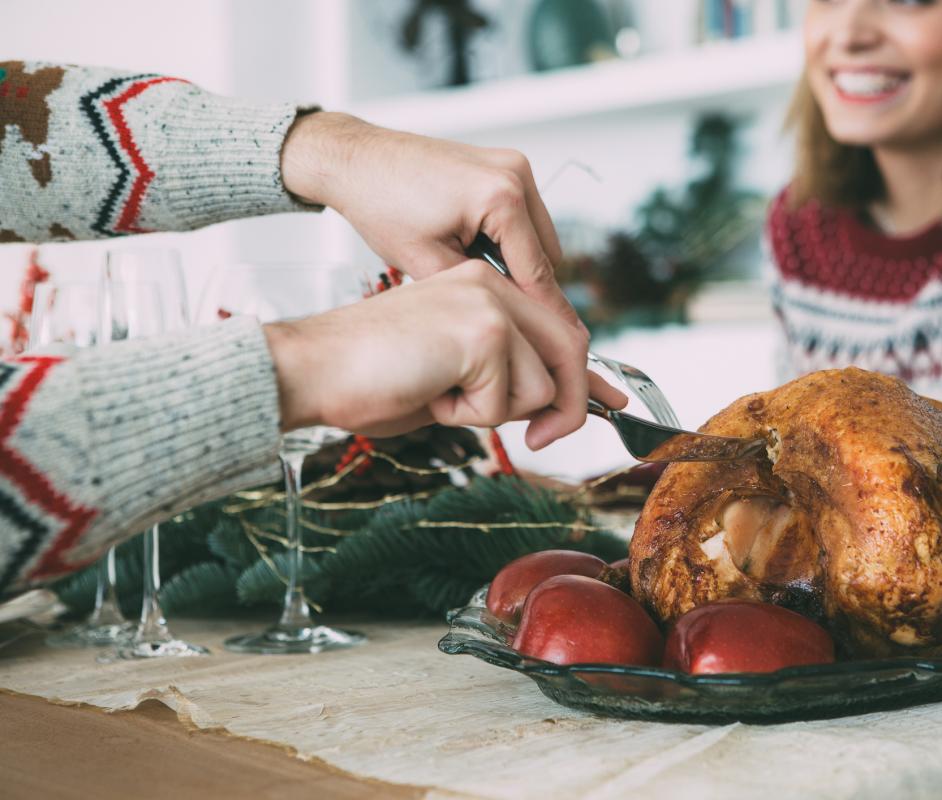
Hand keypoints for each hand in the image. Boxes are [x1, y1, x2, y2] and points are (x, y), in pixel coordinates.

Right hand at [263, 261, 626, 448]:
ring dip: (493, 412)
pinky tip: (429, 392)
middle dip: (563, 407)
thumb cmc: (370, 377)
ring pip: (540, 385)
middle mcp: (492, 283)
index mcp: (484, 285)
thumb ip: (504, 379)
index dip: (587, 373)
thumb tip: (557, 406)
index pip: (557, 327)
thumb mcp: (454, 378)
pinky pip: (508, 401)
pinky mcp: (482, 331)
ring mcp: (489, 302)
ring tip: (438, 392)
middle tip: (539, 439)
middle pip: (570, 351)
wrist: (312, 369)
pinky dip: (470, 416)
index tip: (613, 402)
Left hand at [280, 112, 582, 331]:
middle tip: (500, 316)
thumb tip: (518, 319)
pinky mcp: (504, 165)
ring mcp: (512, 165)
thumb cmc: (380, 204)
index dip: (547, 314)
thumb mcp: (430, 264)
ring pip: (538, 236)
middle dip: (528, 286)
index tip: (564, 344)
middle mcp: (515, 174)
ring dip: (519, 262)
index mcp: (501, 197)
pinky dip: (508, 239)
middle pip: (547, 254)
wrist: (357, 161)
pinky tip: (474, 251)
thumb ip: (482, 292)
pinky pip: (523, 216)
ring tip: (477, 279)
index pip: (537, 272)